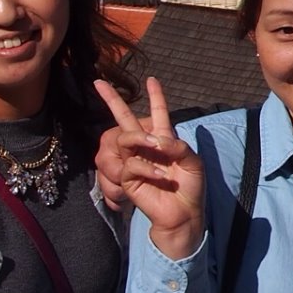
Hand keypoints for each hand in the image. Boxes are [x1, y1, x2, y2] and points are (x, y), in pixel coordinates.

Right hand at [95, 78, 204, 257]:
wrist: (183, 213)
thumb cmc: (190, 187)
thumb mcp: (193, 162)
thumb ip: (179, 147)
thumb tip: (160, 141)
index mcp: (164, 139)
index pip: (158, 113)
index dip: (155, 96)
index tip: (151, 79)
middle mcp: (146, 147)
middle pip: (124, 119)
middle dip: (111, 100)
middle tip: (99, 83)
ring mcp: (135, 161)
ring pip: (125, 139)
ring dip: (140, 139)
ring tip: (157, 147)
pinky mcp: (129, 178)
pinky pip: (130, 164)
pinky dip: (146, 166)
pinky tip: (159, 175)